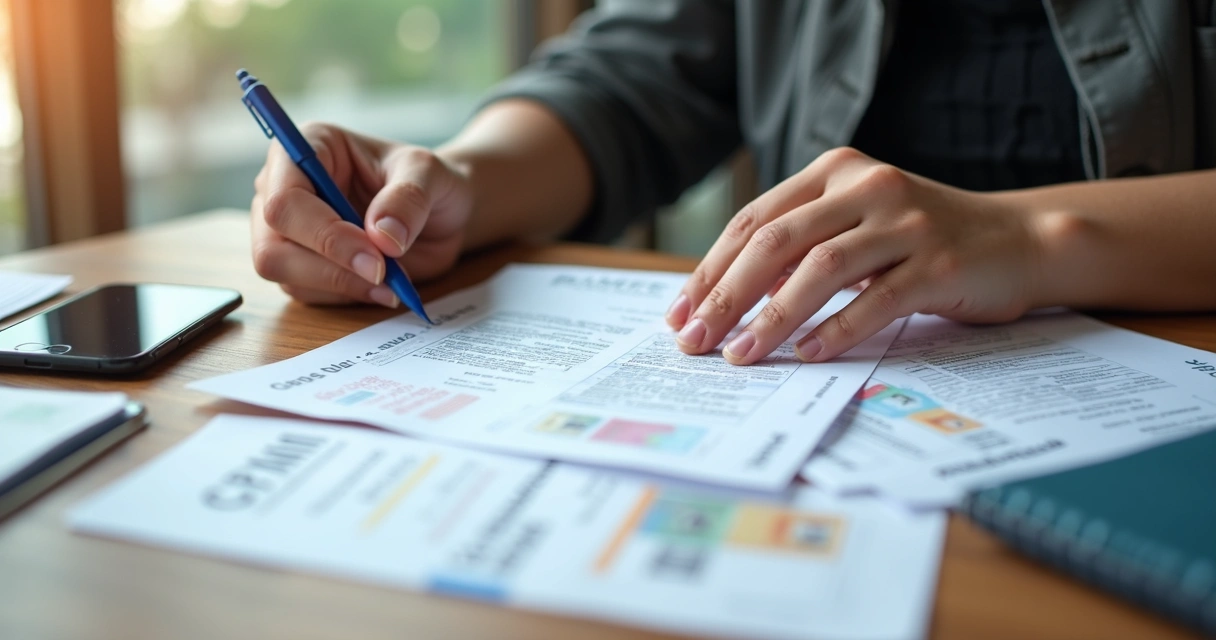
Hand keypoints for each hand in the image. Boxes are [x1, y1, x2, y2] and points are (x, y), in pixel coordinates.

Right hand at [250, 123, 472, 305]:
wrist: (442, 214)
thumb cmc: (429, 183)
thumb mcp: (431, 175)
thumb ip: (409, 198)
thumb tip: (382, 236)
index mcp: (308, 147)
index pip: (285, 199)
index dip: (326, 235)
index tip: (376, 256)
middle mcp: (283, 187)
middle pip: (271, 245)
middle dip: (330, 268)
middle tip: (384, 275)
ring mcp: (286, 229)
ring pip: (284, 274)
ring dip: (341, 286)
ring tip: (391, 282)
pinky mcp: (300, 263)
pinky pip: (306, 293)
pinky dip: (347, 296)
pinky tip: (382, 288)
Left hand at [665, 147, 1045, 363]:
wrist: (1019, 240)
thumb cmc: (921, 242)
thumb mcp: (855, 228)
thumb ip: (799, 248)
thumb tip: (729, 298)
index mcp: (836, 173)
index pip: (754, 220)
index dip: (710, 269)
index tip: (679, 313)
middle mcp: (868, 186)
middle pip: (776, 241)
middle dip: (726, 296)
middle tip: (696, 341)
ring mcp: (907, 221)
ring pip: (820, 268)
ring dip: (771, 318)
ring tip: (740, 355)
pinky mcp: (941, 261)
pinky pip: (877, 299)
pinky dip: (837, 329)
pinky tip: (808, 355)